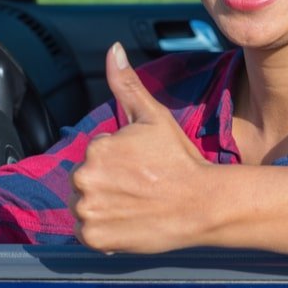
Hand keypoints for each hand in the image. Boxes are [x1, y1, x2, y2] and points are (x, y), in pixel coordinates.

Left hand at [70, 43, 210, 253]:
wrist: (202, 204)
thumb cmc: (179, 159)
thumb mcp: (153, 117)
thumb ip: (127, 84)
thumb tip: (113, 49)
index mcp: (96, 148)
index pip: (96, 155)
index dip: (120, 161)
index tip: (142, 167)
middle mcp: (85, 178)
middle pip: (86, 180)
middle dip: (107, 183)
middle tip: (140, 187)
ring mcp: (88, 211)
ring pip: (85, 205)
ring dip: (103, 206)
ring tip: (135, 205)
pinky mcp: (94, 239)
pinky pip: (87, 234)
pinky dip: (103, 231)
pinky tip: (128, 222)